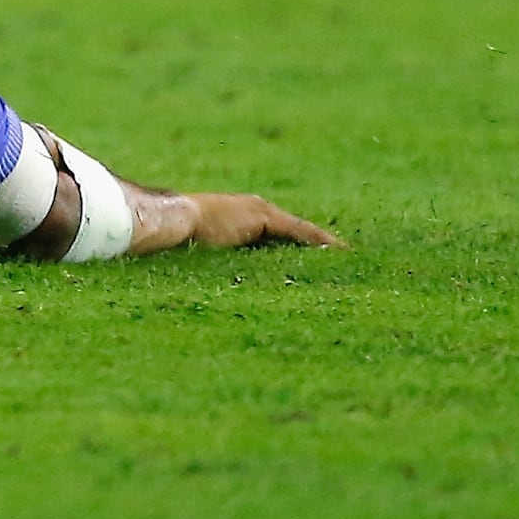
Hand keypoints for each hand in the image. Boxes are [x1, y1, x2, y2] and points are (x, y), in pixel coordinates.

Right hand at [122, 185, 342, 253]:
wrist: (170, 224)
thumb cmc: (176, 246)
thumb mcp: (206, 261)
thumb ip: (223, 270)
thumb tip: (223, 308)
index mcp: (236, 222)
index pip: (274, 240)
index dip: (296, 253)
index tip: (316, 268)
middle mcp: (251, 212)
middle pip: (292, 236)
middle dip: (313, 251)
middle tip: (340, 269)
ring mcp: (258, 211)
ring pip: (300, 234)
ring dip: (322, 249)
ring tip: (348, 263)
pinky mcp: (264, 215)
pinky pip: (300, 232)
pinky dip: (322, 244)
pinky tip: (343, 254)